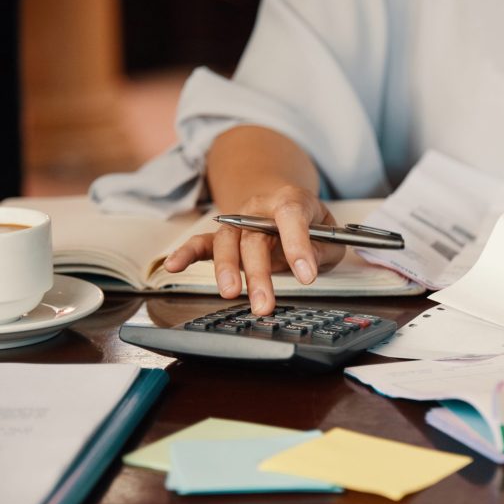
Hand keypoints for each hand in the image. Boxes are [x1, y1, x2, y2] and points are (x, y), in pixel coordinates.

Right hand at [163, 185, 345, 314]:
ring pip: (227, 243)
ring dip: (227, 270)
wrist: (286, 204)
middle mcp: (259, 209)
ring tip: (231, 294)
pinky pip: (201, 243)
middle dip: (259, 273)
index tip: (306, 276)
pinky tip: (173, 265)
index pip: (292, 217)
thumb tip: (307, 265)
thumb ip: (323, 249)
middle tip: (264, 303)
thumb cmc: (311, 223)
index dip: (298, 245)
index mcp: (291, 200)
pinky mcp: (223, 236)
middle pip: (254, 237)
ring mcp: (238, 222)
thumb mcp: (330, 235)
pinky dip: (186, 253)